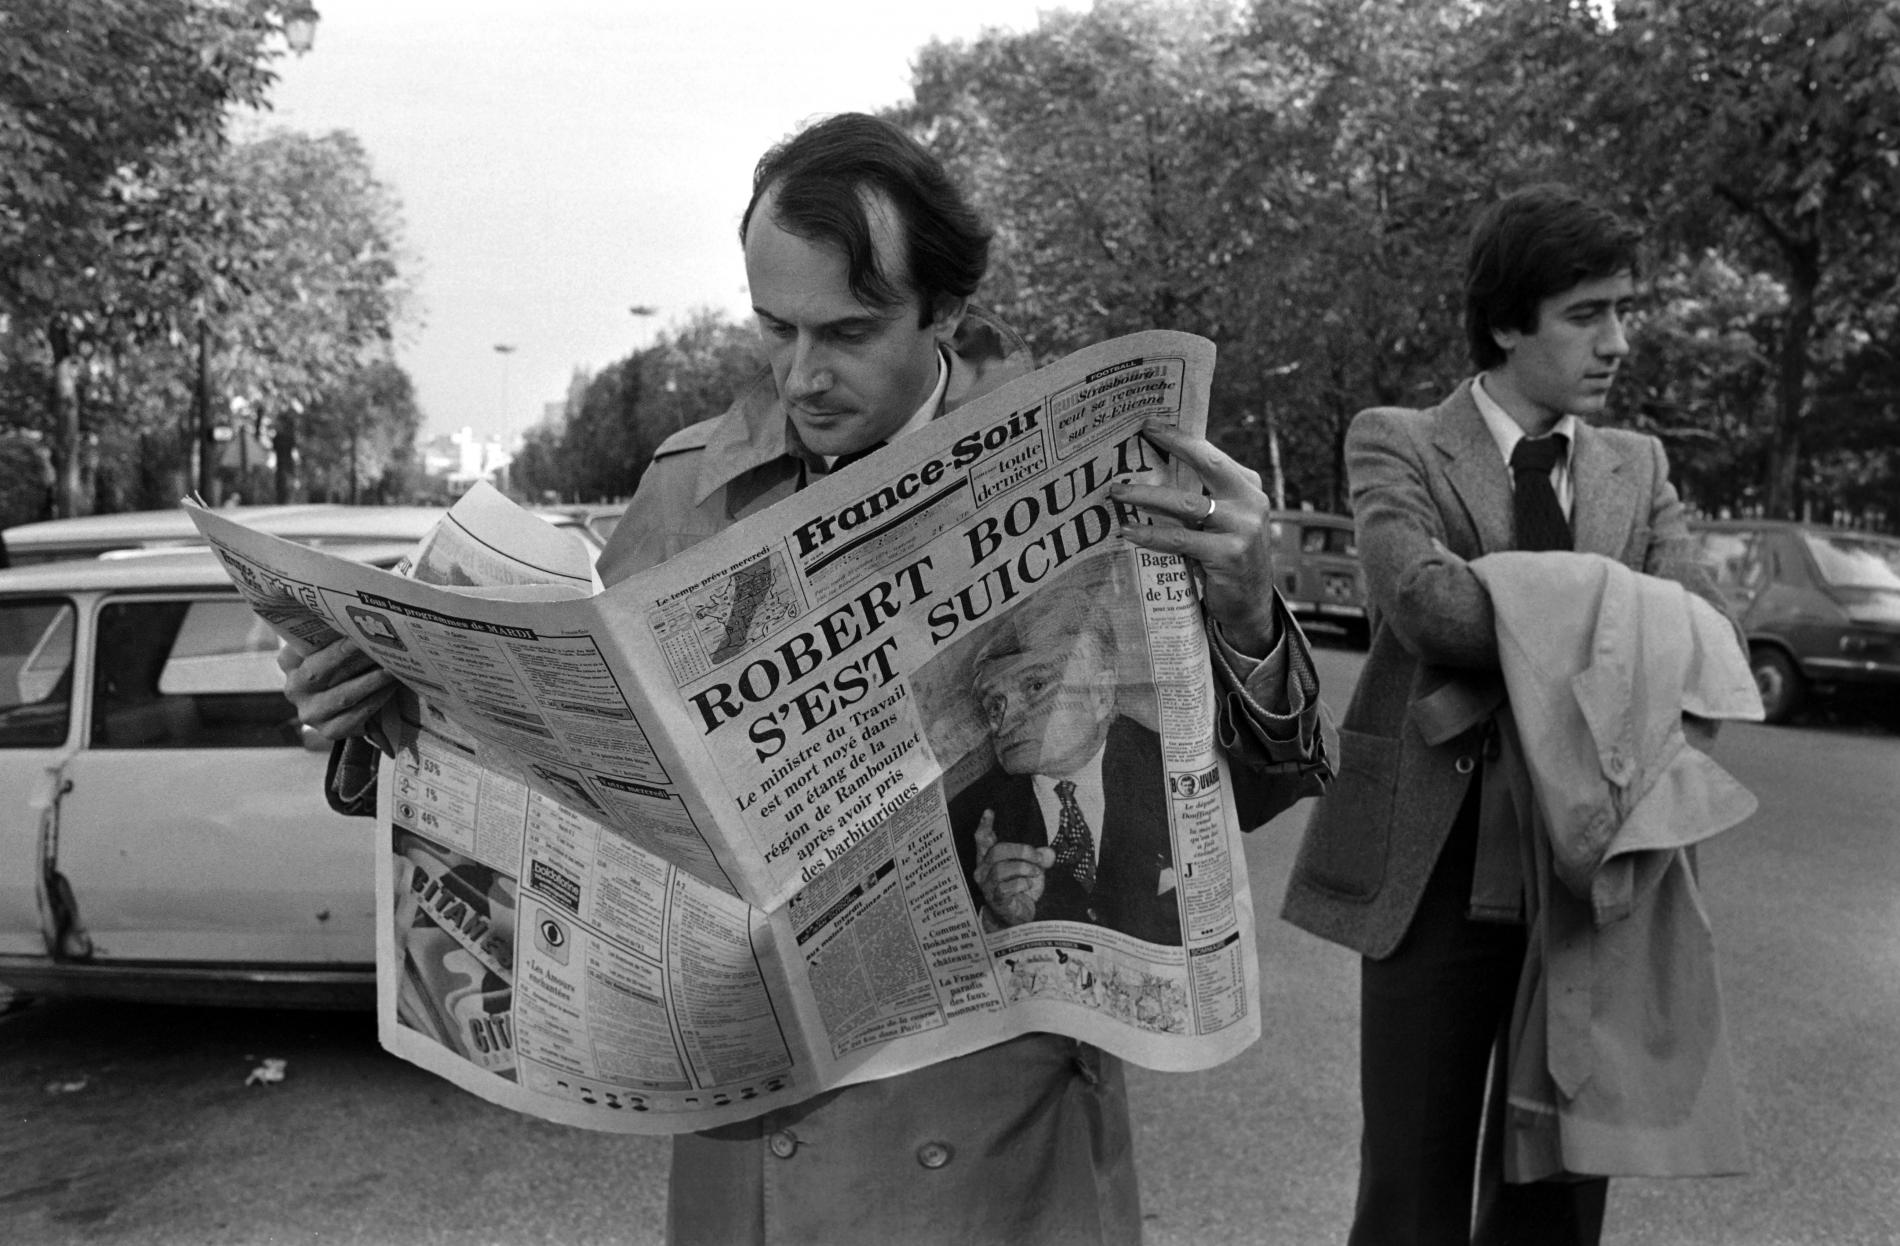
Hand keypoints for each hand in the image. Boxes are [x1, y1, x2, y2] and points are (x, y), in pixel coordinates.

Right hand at [278, 635, 398, 753]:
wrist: (347, 708)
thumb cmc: (341, 669)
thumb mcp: (329, 651)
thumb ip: (334, 636)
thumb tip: (356, 617)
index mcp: (289, 662)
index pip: (304, 645)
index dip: (327, 636)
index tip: (351, 625)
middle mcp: (295, 688)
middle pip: (321, 669)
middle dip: (350, 654)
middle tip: (375, 642)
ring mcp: (311, 713)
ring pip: (343, 694)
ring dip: (371, 680)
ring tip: (392, 666)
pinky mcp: (330, 731)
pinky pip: (358, 714)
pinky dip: (378, 699)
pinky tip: (393, 687)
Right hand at [973, 810, 1052, 927]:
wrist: (1018, 917)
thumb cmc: (1021, 890)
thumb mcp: (1033, 869)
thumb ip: (1040, 858)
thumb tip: (1049, 853)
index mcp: (989, 860)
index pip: (982, 840)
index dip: (984, 825)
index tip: (989, 812)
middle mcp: (983, 871)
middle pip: (997, 851)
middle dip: (1022, 851)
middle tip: (1038, 858)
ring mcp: (987, 886)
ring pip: (1002, 868)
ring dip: (1025, 868)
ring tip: (1035, 873)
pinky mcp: (995, 899)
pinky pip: (1008, 886)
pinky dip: (1023, 884)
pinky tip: (1028, 887)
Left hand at [1110, 419, 1281, 654]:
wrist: (1250, 602)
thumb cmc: (1227, 554)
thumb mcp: (1223, 518)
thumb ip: (1203, 494)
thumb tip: (1155, 469)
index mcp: (1248, 486)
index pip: (1212, 454)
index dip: (1181, 438)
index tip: (1150, 424)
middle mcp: (1250, 501)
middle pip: (1207, 464)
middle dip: (1173, 446)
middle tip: (1139, 436)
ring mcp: (1242, 527)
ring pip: (1186, 503)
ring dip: (1147, 495)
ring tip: (1118, 491)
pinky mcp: (1228, 554)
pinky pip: (1181, 539)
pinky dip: (1151, 535)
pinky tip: (1128, 531)